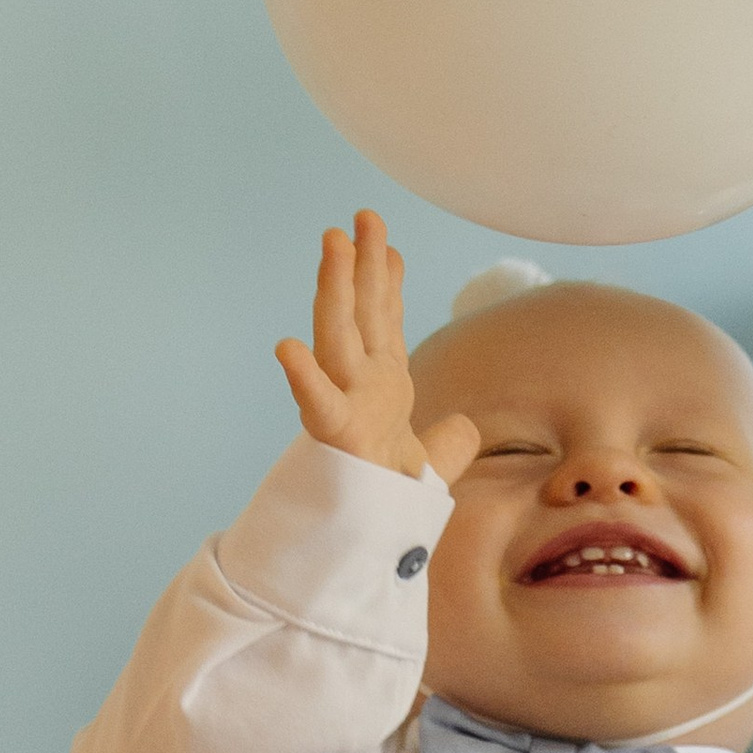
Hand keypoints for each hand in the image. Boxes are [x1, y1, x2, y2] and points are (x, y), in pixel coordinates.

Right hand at [276, 211, 478, 487]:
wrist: (368, 537)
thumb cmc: (386, 499)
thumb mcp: (429, 465)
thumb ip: (449, 444)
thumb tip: (466, 428)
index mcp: (381, 387)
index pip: (385, 322)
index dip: (388, 283)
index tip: (391, 246)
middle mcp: (362, 385)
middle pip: (362, 312)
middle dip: (363, 263)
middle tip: (367, 215)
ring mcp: (347, 405)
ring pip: (339, 336)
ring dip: (335, 288)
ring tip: (334, 241)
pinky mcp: (338, 438)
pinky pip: (320, 405)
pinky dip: (304, 378)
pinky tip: (287, 347)